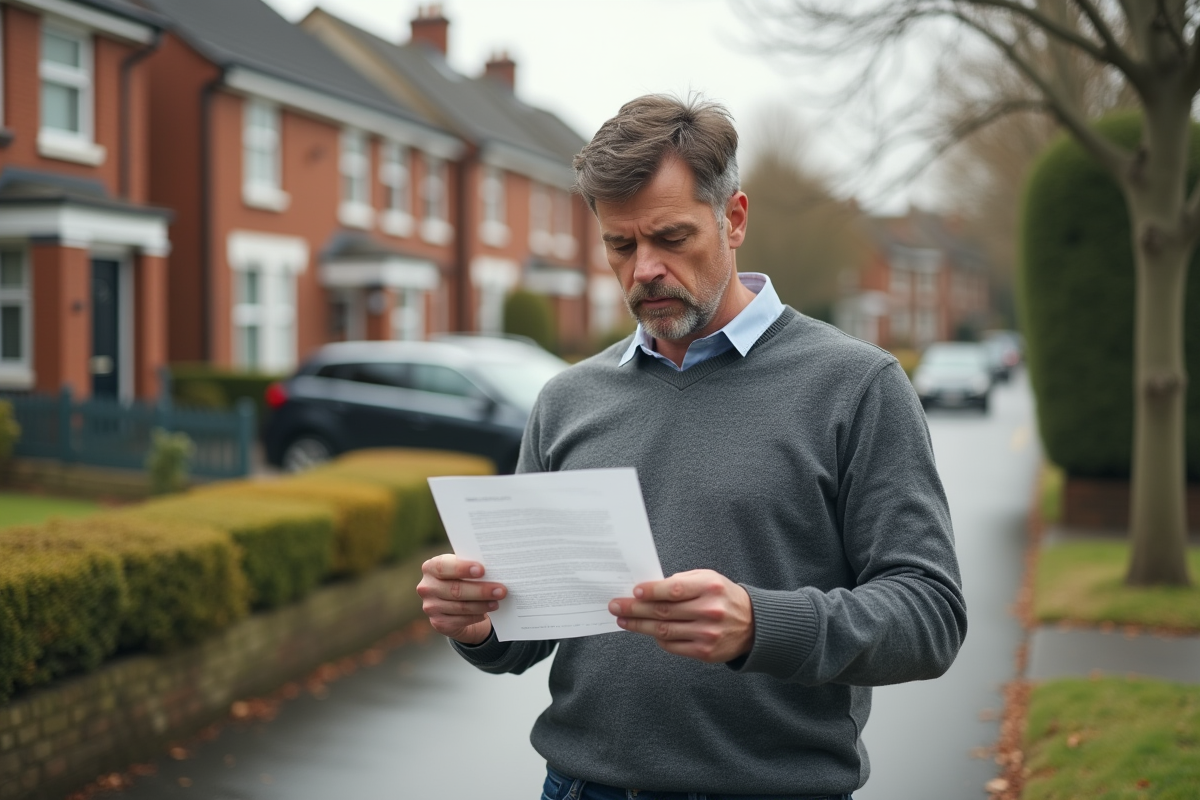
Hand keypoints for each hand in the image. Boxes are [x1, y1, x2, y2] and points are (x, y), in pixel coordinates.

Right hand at [416, 554, 505, 644]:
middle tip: (501, 590)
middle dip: (480, 590)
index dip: (462, 568)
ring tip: (497, 601)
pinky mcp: (438, 623)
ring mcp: (430, 607)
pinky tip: (487, 612)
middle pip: (455, 589)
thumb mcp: (463, 570)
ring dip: (482, 605)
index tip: (482, 570)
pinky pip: (461, 620)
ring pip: (461, 606)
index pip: (444, 567)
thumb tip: (495, 570)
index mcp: (430, 567)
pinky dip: (476, 616)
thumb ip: (471, 568)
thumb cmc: (461, 579)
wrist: (453, 603)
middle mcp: (427, 587)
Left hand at [608, 569, 754, 662]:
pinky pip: (672, 646)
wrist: (753, 625)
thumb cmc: (724, 596)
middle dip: (635, 609)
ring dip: (639, 625)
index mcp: (710, 588)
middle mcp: (709, 611)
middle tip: (616, 606)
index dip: (651, 591)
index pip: (674, 589)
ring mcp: (707, 634)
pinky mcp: (705, 652)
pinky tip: (647, 631)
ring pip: (664, 630)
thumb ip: (682, 581)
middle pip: (664, 611)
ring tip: (623, 620)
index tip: (634, 591)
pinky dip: (657, 638)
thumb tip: (649, 589)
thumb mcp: (709, 579)